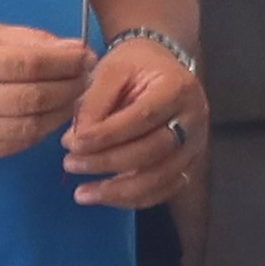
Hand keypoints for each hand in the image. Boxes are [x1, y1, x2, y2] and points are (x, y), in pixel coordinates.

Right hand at [0, 22, 95, 161]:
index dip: (65, 63)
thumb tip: (71, 49)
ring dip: (61, 112)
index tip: (86, 56)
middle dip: (70, 88)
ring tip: (73, 97)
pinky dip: (39, 132)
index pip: (27, 64)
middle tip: (86, 78)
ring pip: (28, 126)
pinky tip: (49, 117)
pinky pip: (14, 145)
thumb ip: (22, 39)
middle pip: (32, 98)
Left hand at [62, 33, 207, 211]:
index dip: (107, 135)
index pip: (143, 117)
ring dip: (118, 191)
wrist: (162, 68)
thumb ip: (93, 102)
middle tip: (69, 164)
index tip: (72, 144)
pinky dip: (133, 199)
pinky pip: (163, 190)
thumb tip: (76, 142)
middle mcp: (194, 119)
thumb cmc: (134, 66)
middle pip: (153, 151)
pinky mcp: (188, 164)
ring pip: (160, 178)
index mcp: (177, 89)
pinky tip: (105, 197)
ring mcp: (195, 145)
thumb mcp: (111, 70)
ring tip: (81, 193)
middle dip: (107, 162)